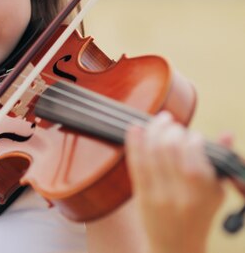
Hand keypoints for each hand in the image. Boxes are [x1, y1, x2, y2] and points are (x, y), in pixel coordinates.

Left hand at [125, 112, 229, 252]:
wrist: (176, 247)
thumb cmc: (199, 215)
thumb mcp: (216, 192)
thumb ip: (220, 162)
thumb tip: (226, 134)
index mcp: (202, 190)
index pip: (192, 151)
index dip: (191, 136)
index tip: (191, 134)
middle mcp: (180, 193)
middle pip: (168, 148)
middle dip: (170, 128)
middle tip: (172, 123)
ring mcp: (158, 195)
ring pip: (151, 152)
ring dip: (153, 129)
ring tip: (159, 120)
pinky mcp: (141, 196)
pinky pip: (136, 164)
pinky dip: (134, 142)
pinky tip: (135, 127)